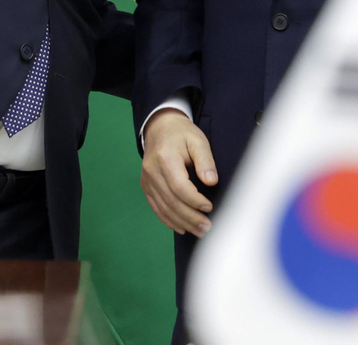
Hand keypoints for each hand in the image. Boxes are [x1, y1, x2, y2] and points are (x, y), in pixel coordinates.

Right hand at [141, 109, 217, 237]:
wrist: (160, 127)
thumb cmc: (182, 134)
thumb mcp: (198, 140)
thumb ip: (205, 160)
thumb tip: (211, 182)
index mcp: (165, 158)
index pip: (179, 186)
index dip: (194, 200)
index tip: (209, 207)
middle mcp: (152, 171)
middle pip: (171, 201)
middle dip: (190, 217)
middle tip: (207, 227)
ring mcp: (147, 180)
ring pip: (163, 207)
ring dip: (181, 222)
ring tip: (199, 231)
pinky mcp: (146, 186)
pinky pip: (156, 207)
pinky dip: (168, 220)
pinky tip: (182, 227)